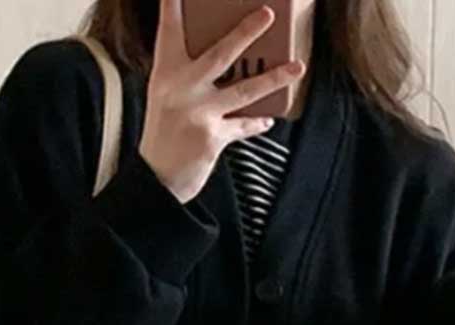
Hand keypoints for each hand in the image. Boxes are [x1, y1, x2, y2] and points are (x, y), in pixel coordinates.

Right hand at [138, 0, 305, 203]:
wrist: (157, 178)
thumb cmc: (163, 136)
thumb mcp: (165, 99)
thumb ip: (186, 77)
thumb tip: (223, 61)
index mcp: (166, 76)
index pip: (170, 34)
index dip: (173, 8)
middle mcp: (181, 90)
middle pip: (220, 54)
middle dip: (247, 32)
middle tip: (267, 13)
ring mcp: (199, 113)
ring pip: (244, 90)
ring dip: (274, 78)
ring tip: (297, 67)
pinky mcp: (212, 137)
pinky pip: (243, 126)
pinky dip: (256, 123)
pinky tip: (268, 120)